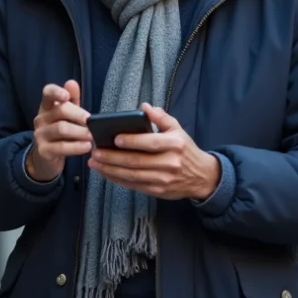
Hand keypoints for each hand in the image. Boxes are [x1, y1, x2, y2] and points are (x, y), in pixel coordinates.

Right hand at [26, 80, 91, 182]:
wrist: (45, 159)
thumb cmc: (61, 134)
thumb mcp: (67, 116)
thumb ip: (72, 100)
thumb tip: (72, 83)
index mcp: (47, 107)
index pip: (47, 93)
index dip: (56, 92)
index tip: (66, 96)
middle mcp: (40, 119)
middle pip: (60, 110)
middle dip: (78, 115)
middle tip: (92, 121)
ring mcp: (40, 135)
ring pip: (61, 128)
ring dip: (80, 132)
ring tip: (92, 136)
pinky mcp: (44, 151)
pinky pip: (62, 147)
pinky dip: (76, 147)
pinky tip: (87, 147)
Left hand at [88, 103, 220, 200]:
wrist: (202, 177)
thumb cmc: (185, 150)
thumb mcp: (178, 130)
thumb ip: (161, 117)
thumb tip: (144, 106)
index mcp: (174, 144)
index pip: (150, 143)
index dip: (131, 141)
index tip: (114, 139)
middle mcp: (169, 163)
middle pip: (136, 161)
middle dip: (112, 157)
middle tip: (96, 151)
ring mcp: (163, 179)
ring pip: (132, 175)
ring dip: (110, 170)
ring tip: (95, 162)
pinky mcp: (157, 191)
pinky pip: (133, 185)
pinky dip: (117, 180)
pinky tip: (106, 173)